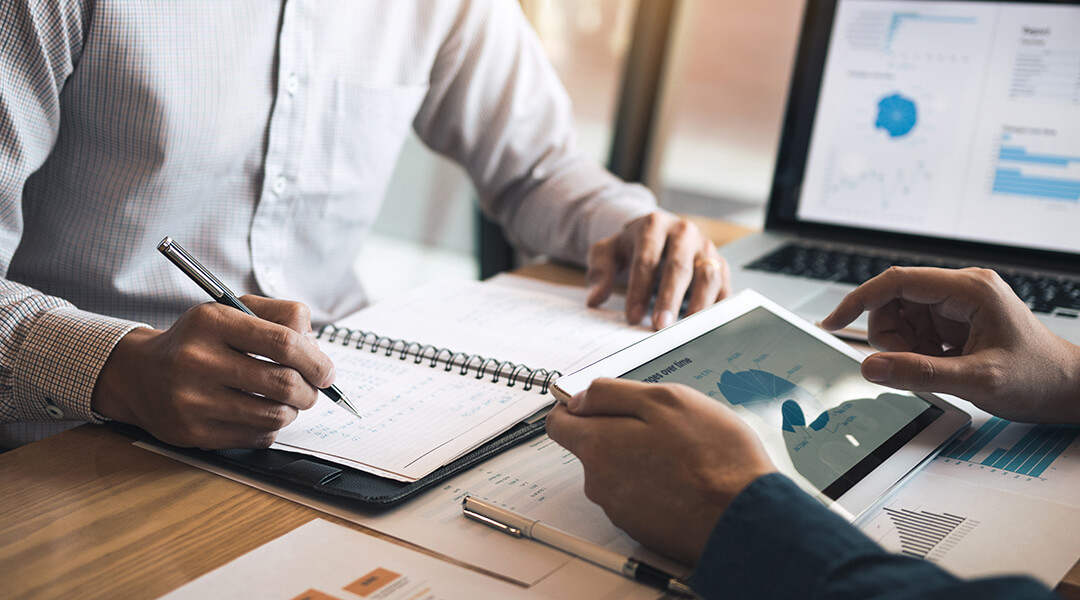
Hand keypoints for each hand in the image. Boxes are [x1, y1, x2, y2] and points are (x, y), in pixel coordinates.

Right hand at [92, 296, 336, 447]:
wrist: (140, 374)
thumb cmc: (200, 340)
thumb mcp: (233, 310)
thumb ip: (282, 315)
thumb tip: (317, 347)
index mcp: (212, 322)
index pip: (283, 342)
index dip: (316, 360)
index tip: (327, 371)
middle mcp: (197, 361)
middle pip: (283, 383)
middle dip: (311, 390)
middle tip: (313, 389)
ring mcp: (193, 401)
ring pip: (275, 415)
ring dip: (293, 410)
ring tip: (286, 400)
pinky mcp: (194, 433)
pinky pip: (257, 437)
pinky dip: (270, 427)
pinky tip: (258, 413)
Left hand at [545, 379, 775, 564]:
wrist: (744, 520)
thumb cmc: (714, 459)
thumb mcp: (665, 399)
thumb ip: (612, 393)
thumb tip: (580, 398)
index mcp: (598, 446)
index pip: (559, 423)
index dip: (577, 406)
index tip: (599, 401)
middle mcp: (599, 482)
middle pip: (591, 446)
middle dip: (618, 430)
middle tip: (661, 425)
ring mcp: (619, 508)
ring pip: (617, 470)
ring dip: (640, 457)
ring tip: (682, 453)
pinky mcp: (640, 528)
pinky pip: (637, 494)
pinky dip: (654, 483)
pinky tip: (685, 478)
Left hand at [586, 213, 729, 330]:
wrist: (658, 234)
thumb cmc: (633, 247)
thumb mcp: (608, 252)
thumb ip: (599, 272)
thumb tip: (595, 299)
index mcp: (654, 225)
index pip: (647, 259)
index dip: (640, 290)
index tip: (633, 316)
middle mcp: (684, 232)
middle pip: (679, 267)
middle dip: (669, 299)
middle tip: (659, 327)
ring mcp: (706, 247)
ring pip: (708, 274)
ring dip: (698, 304)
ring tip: (686, 329)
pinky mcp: (721, 264)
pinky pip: (724, 286)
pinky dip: (716, 307)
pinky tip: (705, 326)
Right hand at [822, 267, 1079, 422]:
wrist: (1069, 390)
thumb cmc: (1039, 379)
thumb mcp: (978, 381)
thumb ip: (921, 374)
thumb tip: (872, 367)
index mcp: (969, 289)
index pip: (897, 282)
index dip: (859, 300)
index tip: (833, 322)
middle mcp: (961, 290)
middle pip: (893, 302)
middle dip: (891, 338)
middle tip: (911, 366)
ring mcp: (957, 305)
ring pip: (900, 319)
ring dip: (904, 349)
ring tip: (936, 369)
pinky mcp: (955, 322)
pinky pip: (914, 333)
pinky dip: (916, 354)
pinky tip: (942, 367)